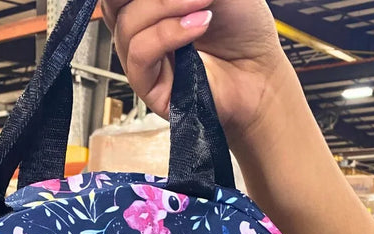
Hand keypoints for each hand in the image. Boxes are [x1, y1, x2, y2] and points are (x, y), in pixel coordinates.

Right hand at [100, 0, 289, 145]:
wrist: (260, 72)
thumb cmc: (242, 29)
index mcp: (150, 4)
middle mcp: (140, 28)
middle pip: (113, 3)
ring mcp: (141, 56)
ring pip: (127, 24)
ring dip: (165, 6)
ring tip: (204, 3)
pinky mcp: (148, 86)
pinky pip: (140, 53)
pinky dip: (167, 34)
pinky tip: (197, 26)